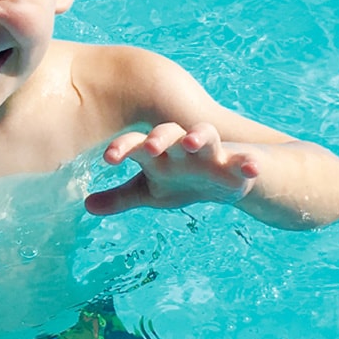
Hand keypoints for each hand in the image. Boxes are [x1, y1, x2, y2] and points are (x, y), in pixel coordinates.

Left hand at [84, 121, 259, 215]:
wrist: (229, 180)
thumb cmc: (183, 180)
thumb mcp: (151, 191)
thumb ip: (120, 197)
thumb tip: (87, 205)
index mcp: (159, 153)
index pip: (135, 145)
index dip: (122, 149)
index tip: (108, 158)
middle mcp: (182, 146)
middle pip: (168, 133)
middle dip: (159, 138)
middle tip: (150, 147)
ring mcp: (211, 151)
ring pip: (204, 136)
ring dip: (199, 137)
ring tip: (193, 142)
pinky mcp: (239, 162)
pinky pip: (245, 159)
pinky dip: (248, 162)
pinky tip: (251, 167)